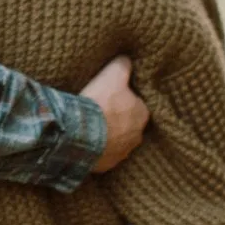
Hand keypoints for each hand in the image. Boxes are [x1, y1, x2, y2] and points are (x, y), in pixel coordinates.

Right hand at [80, 56, 146, 172]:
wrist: (81, 134)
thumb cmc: (100, 102)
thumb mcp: (113, 74)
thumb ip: (123, 65)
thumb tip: (127, 59)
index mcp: (142, 114)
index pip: (137, 105)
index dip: (125, 100)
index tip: (112, 96)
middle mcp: (136, 136)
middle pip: (128, 124)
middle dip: (118, 119)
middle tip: (101, 111)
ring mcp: (122, 153)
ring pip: (117, 141)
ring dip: (107, 135)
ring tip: (91, 126)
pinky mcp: (106, 165)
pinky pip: (103, 155)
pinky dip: (97, 149)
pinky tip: (86, 140)